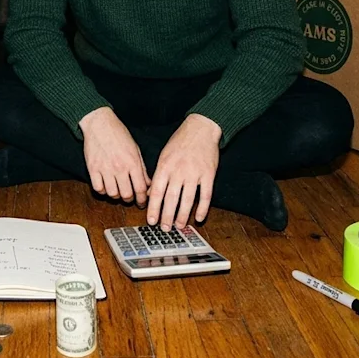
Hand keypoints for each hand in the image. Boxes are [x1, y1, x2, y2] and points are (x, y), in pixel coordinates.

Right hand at [79, 107, 148, 204]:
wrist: (99, 124)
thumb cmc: (119, 134)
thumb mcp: (135, 150)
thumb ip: (142, 169)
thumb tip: (148, 185)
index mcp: (133, 162)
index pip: (140, 189)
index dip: (142, 200)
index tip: (141, 203)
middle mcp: (119, 167)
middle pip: (126, 195)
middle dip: (130, 199)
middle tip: (130, 197)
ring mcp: (105, 169)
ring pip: (112, 194)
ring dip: (116, 196)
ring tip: (118, 191)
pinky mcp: (93, 169)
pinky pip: (98, 188)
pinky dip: (102, 191)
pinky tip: (106, 186)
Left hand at [147, 114, 221, 230]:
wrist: (201, 128)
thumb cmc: (180, 142)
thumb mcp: (164, 155)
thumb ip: (158, 174)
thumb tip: (149, 193)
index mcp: (165, 166)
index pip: (156, 192)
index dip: (153, 208)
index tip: (151, 221)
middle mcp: (178, 171)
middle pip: (171, 199)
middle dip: (167, 216)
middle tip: (165, 228)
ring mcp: (194, 173)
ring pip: (188, 200)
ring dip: (183, 215)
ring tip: (179, 226)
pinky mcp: (209, 174)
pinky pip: (206, 195)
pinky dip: (203, 208)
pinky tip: (200, 217)